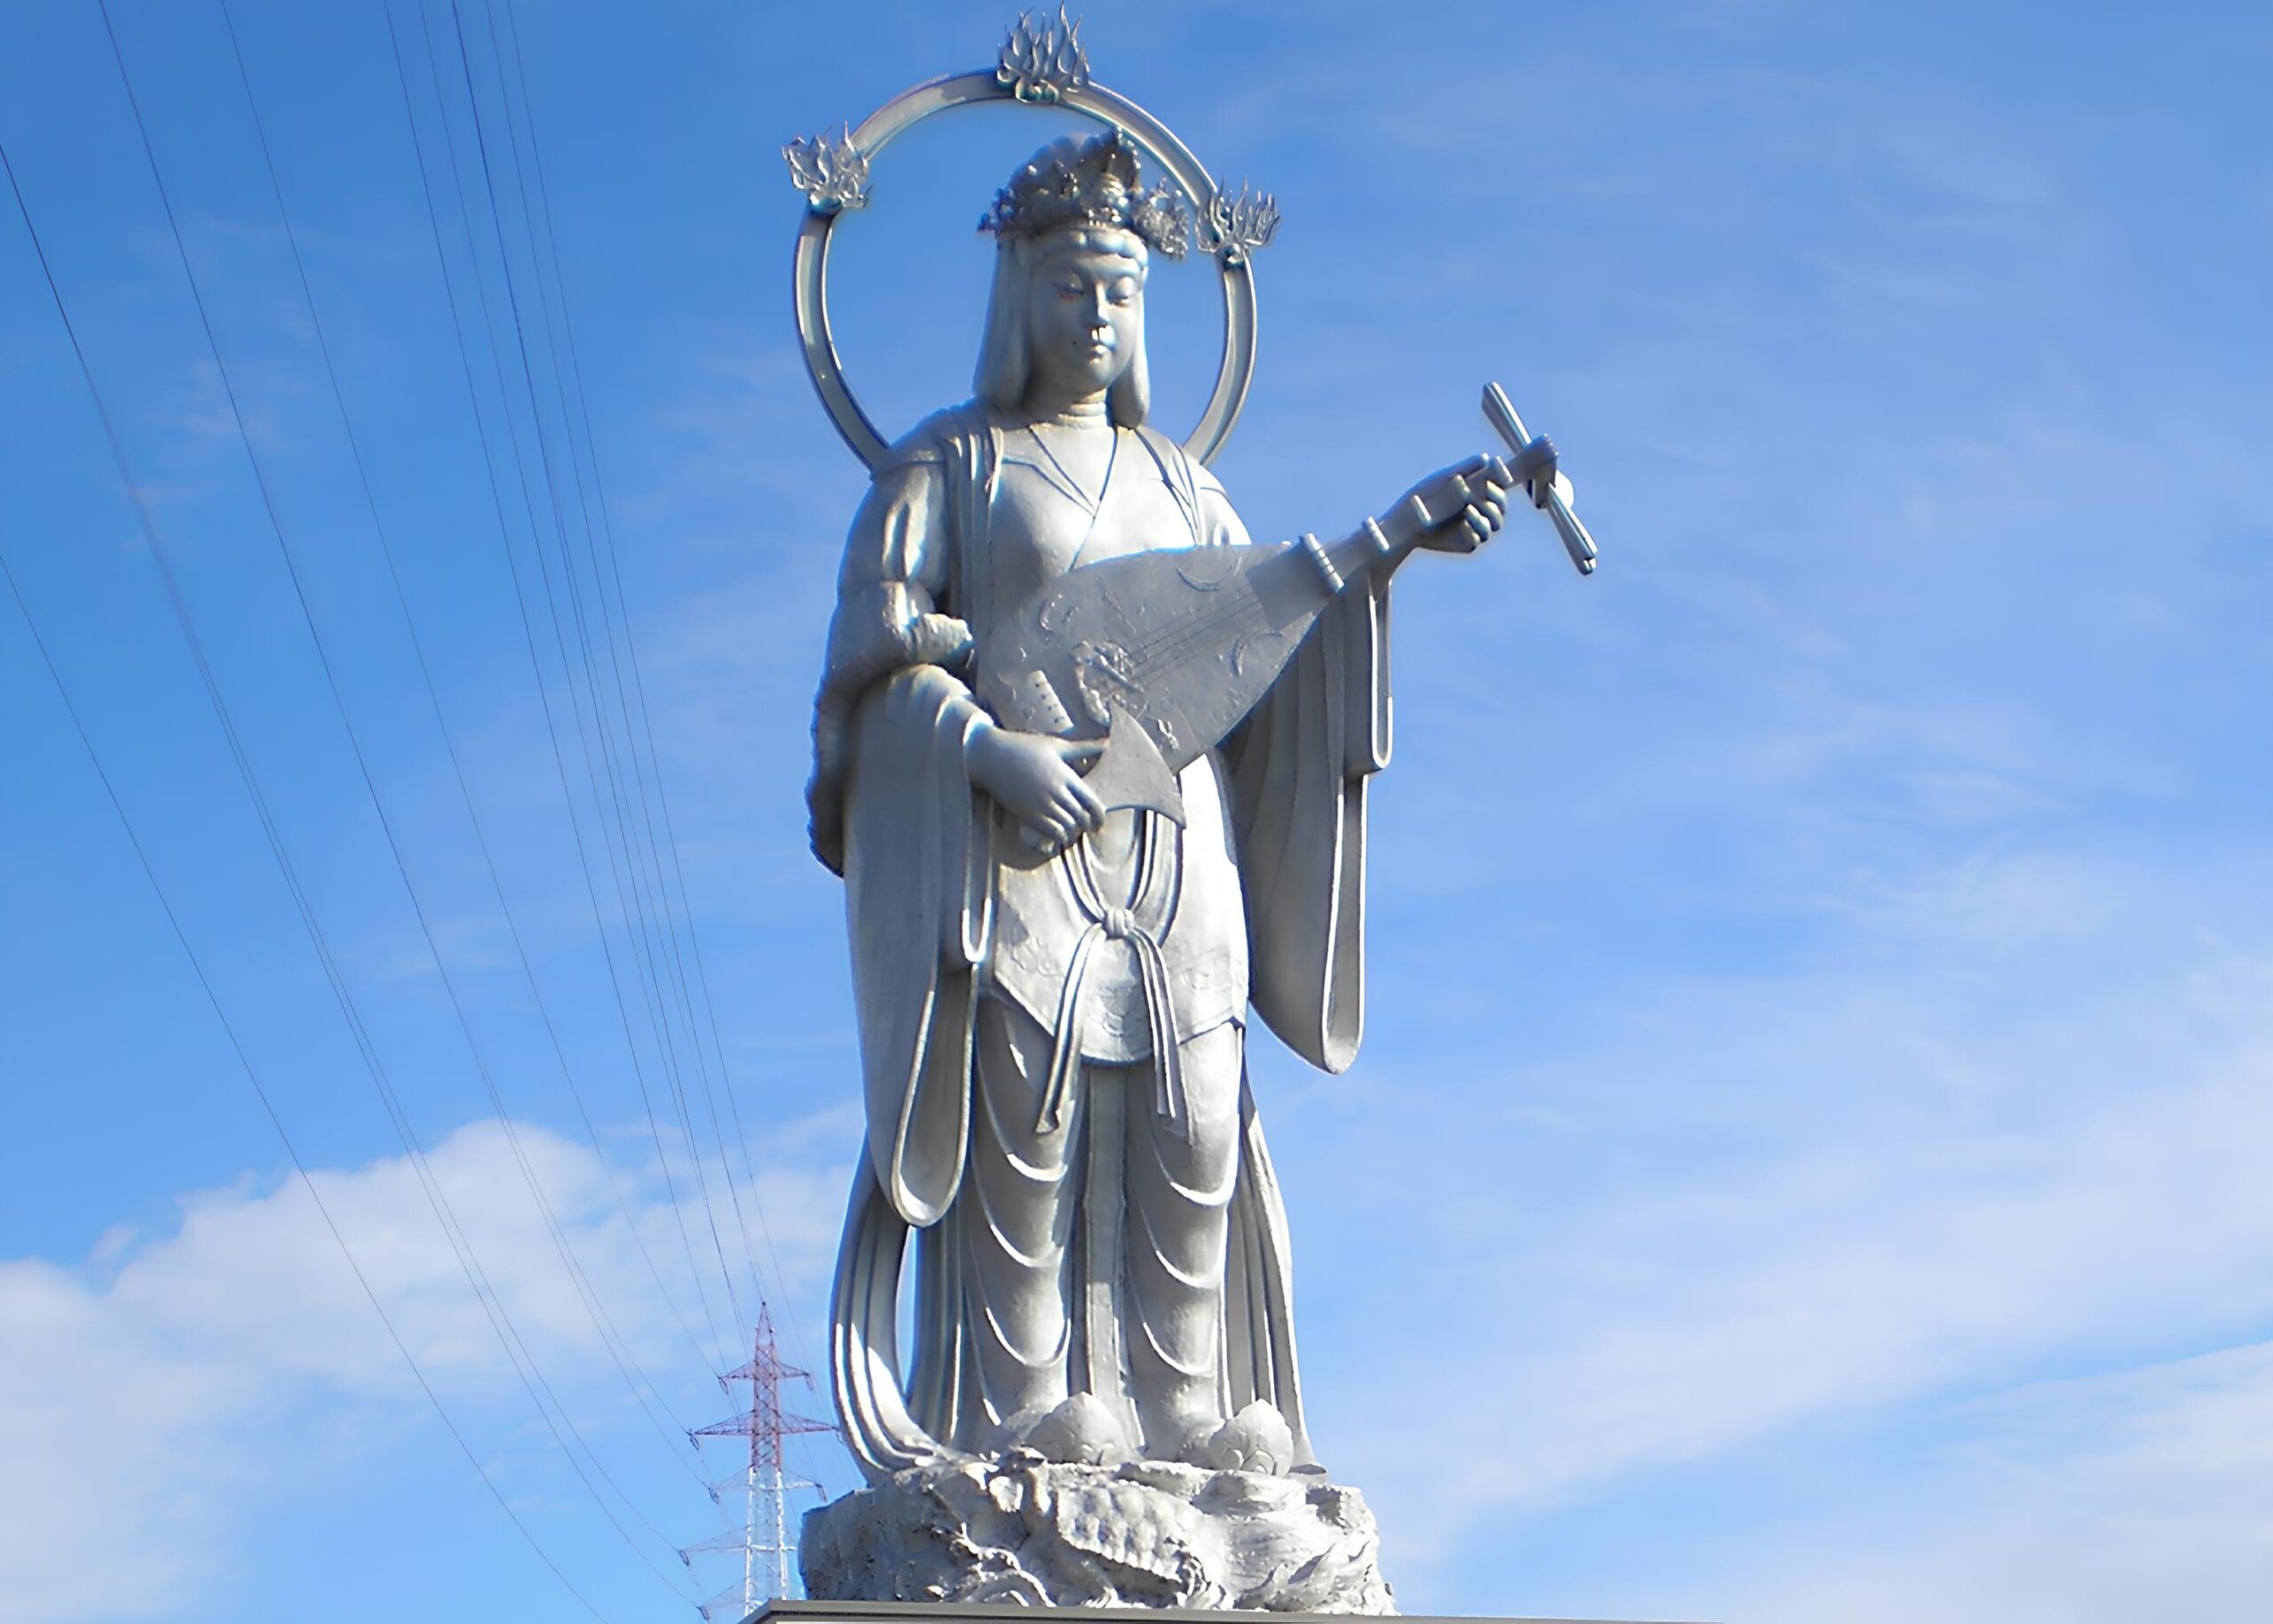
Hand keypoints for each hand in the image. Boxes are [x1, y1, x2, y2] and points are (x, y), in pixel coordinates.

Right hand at [965, 724, 1104, 854]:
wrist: (990, 756)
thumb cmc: (1024, 747)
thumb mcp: (1056, 744)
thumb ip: (1084, 748)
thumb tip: (1108, 743)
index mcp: (1066, 775)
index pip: (1092, 803)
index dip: (1100, 817)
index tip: (1099, 821)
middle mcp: (1056, 792)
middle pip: (1081, 818)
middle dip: (1086, 826)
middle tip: (1085, 827)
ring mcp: (1041, 804)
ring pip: (1067, 828)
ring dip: (1072, 833)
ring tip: (1071, 831)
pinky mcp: (1027, 814)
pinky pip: (1050, 833)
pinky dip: (1058, 837)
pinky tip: (1057, 834)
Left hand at [1384, 454, 1516, 555]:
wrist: (1407, 521)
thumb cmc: (1426, 495)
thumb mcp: (1446, 478)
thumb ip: (1467, 468)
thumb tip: (1487, 457)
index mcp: (1477, 493)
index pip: (1499, 487)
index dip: (1501, 479)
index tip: (1498, 471)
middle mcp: (1479, 511)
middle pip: (1501, 507)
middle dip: (1496, 498)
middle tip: (1485, 490)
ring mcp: (1475, 528)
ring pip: (1494, 524)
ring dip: (1486, 513)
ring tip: (1468, 507)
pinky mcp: (1467, 543)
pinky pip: (1480, 537)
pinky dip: (1474, 527)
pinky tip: (1465, 517)